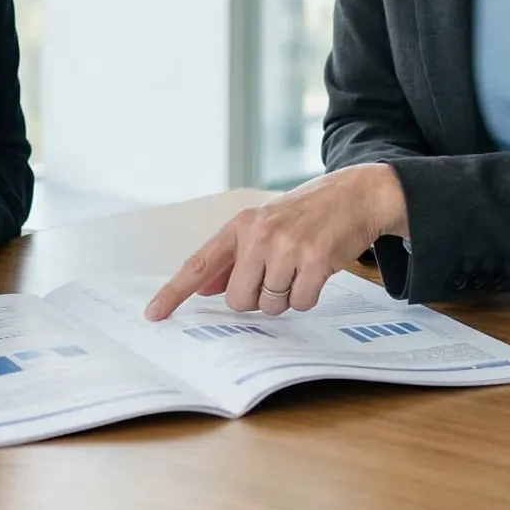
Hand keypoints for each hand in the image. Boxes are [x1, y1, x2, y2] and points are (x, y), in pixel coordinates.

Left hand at [142, 163, 408, 320]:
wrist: (356, 196)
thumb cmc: (306, 215)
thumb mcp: (265, 226)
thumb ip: (233, 259)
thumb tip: (202, 288)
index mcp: (241, 225)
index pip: (200, 264)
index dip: (174, 292)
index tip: (154, 314)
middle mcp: (260, 234)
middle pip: (237, 300)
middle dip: (257, 297)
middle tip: (278, 274)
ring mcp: (288, 247)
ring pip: (269, 305)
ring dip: (285, 297)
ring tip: (300, 268)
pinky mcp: (316, 261)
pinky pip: (300, 303)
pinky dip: (308, 296)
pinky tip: (317, 271)